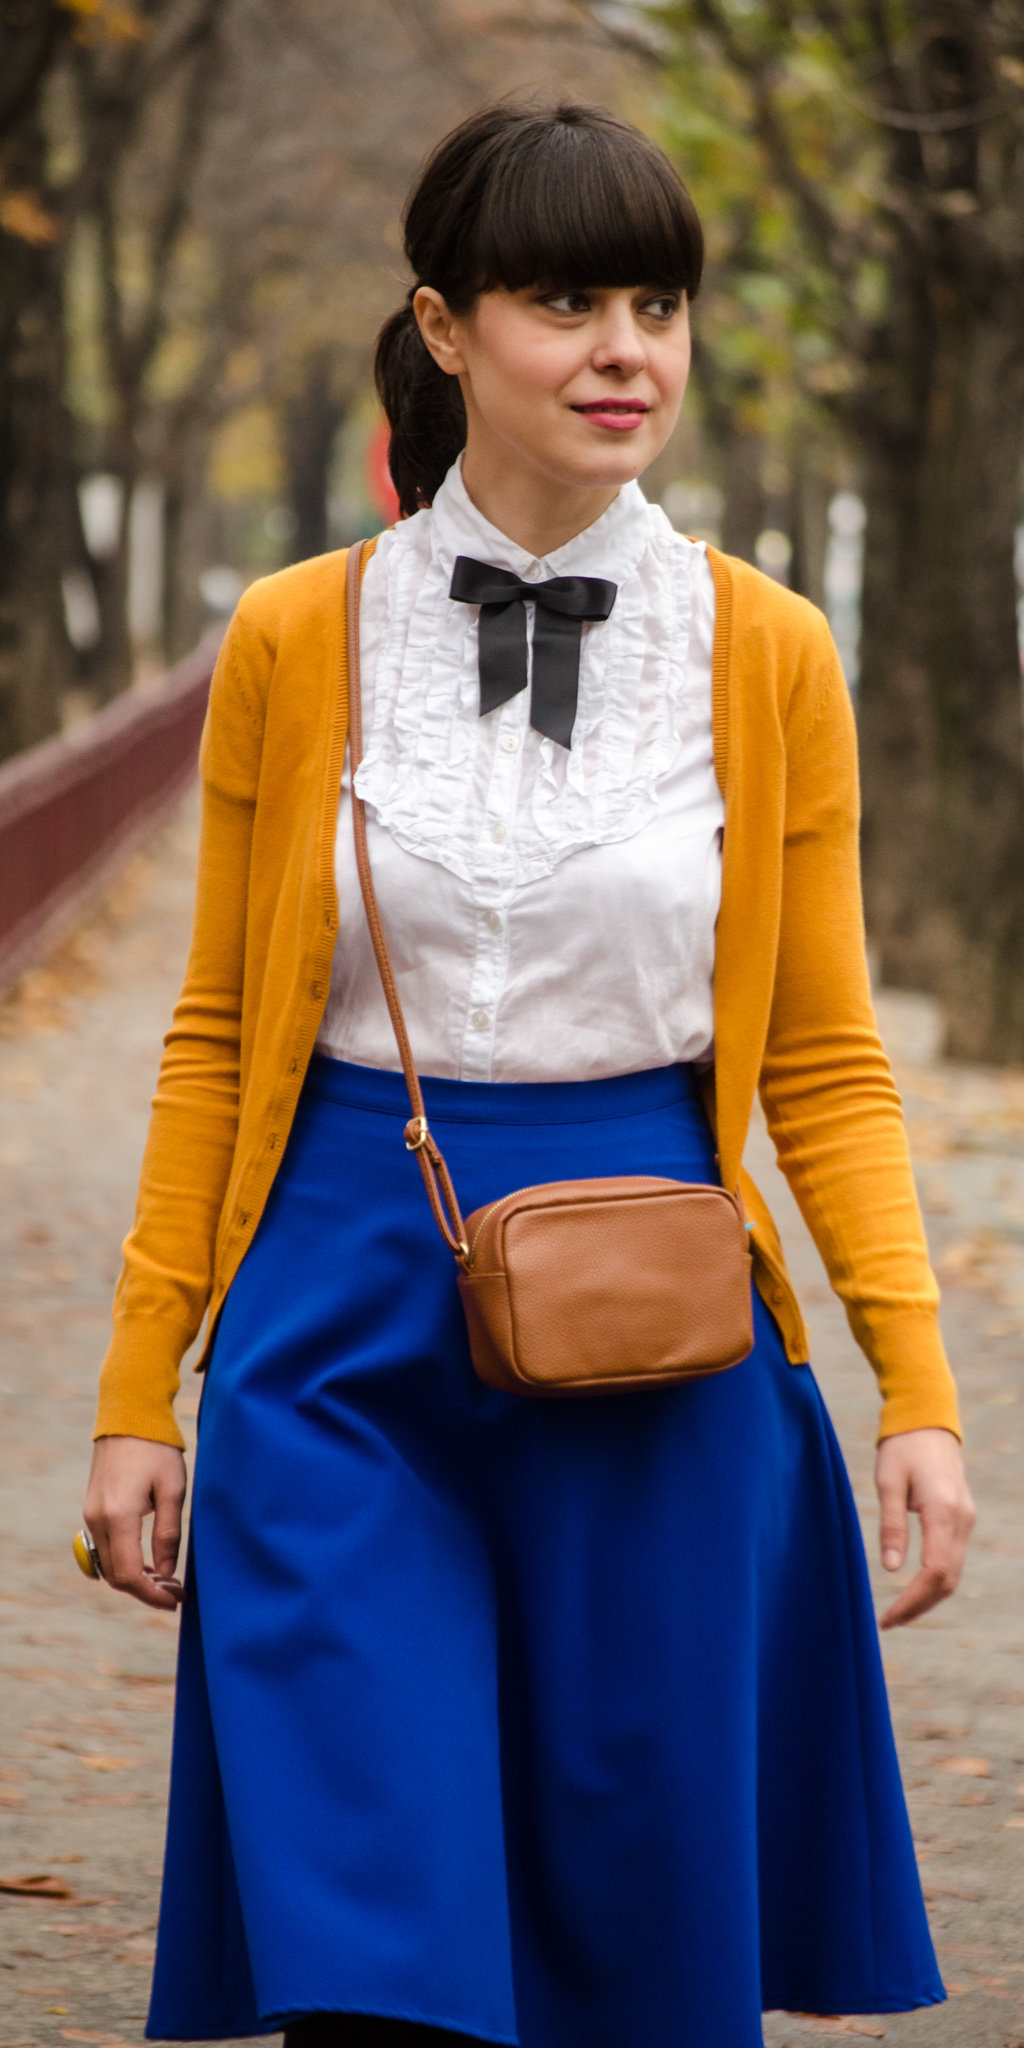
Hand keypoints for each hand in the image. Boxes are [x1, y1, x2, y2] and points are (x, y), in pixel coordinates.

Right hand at [83, 1436, 186, 1609]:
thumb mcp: (172, 1490)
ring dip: (133, 1579)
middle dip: (144, 1591)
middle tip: (175, 1592)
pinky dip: (123, 1563)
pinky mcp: (92, 1510)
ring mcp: (90, 1516)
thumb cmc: (157, 1450)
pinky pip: (103, 1550)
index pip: (129, 1575)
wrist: (129, 1417)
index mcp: (119, 1516)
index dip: (152, 1595)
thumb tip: (166, 1573)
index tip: (174, 1600)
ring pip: (107, 1566)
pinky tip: (146, 1562)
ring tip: (164, 1580)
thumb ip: (168, 1534)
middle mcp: (98, 1520)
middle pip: (115, 1576)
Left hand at [875, 1427, 974, 1628]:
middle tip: (888, 1622)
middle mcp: (961, 1520)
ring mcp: (966, 1521)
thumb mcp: (887, 1482)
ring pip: (953, 1574)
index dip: (912, 1601)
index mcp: (942, 1511)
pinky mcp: (962, 1519)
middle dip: (919, 1606)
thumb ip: (891, 1525)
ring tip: (897, 1612)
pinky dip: (935, 1581)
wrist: (928, 1420)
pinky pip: (952, 1560)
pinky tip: (913, 1588)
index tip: (887, 1617)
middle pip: (947, 1581)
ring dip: (928, 1598)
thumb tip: (891, 1569)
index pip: (933, 1572)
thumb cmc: (902, 1448)